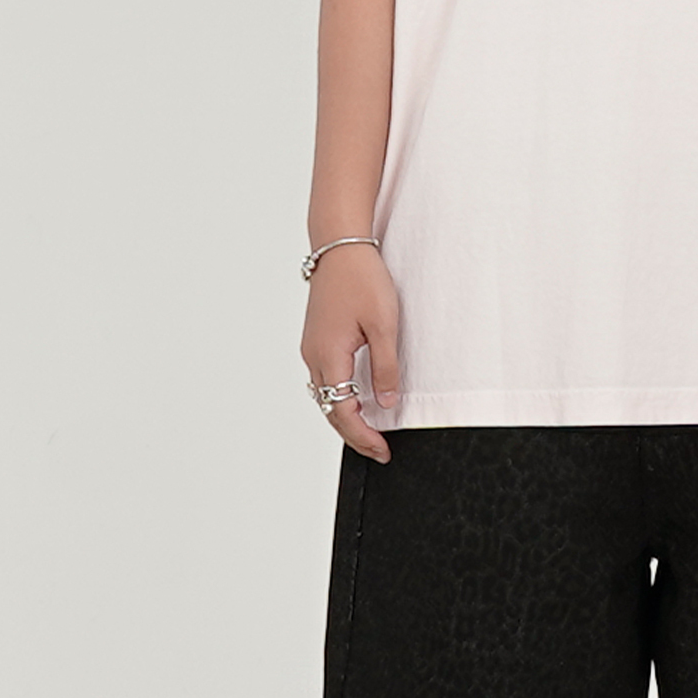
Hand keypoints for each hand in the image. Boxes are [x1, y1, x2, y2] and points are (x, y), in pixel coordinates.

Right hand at [301, 246, 401, 462]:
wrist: (339, 246)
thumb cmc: (362, 279)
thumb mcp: (384, 326)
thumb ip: (385, 368)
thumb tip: (385, 404)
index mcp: (329, 356)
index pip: (342, 412)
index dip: (363, 437)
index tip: (382, 451)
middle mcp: (314, 356)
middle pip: (329, 409)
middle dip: (354, 434)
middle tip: (378, 450)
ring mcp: (312, 348)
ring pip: (325, 395)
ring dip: (345, 416)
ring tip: (370, 431)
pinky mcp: (316, 339)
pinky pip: (325, 378)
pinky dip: (339, 396)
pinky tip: (356, 400)